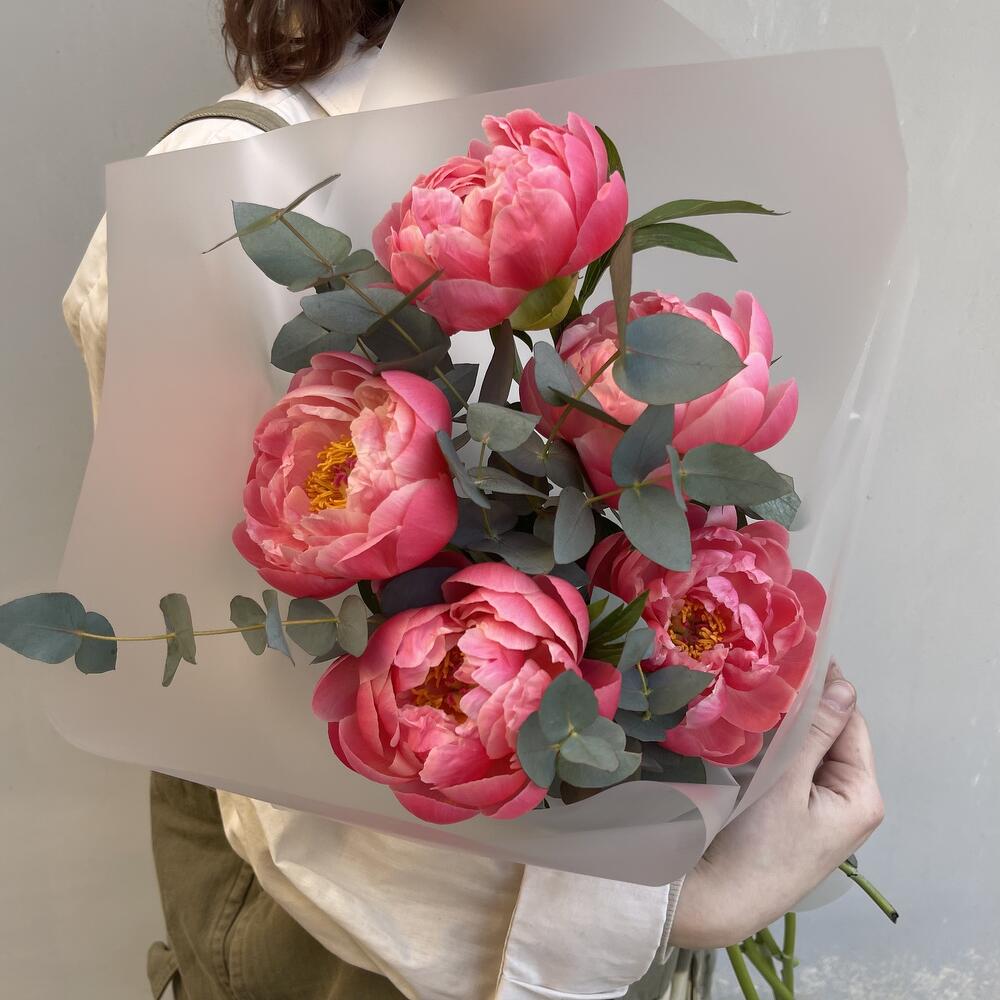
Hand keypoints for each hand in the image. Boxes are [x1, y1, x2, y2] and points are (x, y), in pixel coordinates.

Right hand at [670, 665, 884, 948]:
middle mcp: (848, 802)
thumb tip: (844, 684)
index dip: (827, 689)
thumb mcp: (787, 782)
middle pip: (829, 736)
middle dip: (803, 708)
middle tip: (765, 672)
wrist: (720, 899)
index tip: (794, 654)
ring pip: (807, 751)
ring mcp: (820, 811)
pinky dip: (775, 750)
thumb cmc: (759, 844)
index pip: (851, 723)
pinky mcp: (793, 816)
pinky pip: (792, 769)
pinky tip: (750, 733)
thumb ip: (816, 731)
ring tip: (753, 695)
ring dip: (786, 728)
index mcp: (862, 795)